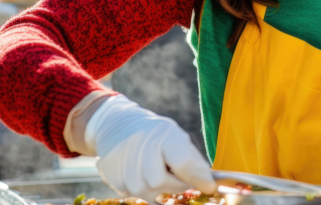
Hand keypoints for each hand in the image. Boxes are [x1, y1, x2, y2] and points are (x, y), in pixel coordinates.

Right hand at [85, 95, 215, 199]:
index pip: (183, 163)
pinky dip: (142, 189)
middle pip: (162, 183)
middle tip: (177, 178)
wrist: (116, 125)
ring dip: (158, 189)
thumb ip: (192, 160)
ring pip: (148, 193)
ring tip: (157, 172)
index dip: (198, 179)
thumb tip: (208, 184)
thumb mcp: (176, 137)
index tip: (209, 188)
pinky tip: (141, 175)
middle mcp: (141, 148)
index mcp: (163, 135)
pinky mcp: (111, 176)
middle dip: (175, 185)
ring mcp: (123, 163)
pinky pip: (133, 194)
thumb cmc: (154, 134)